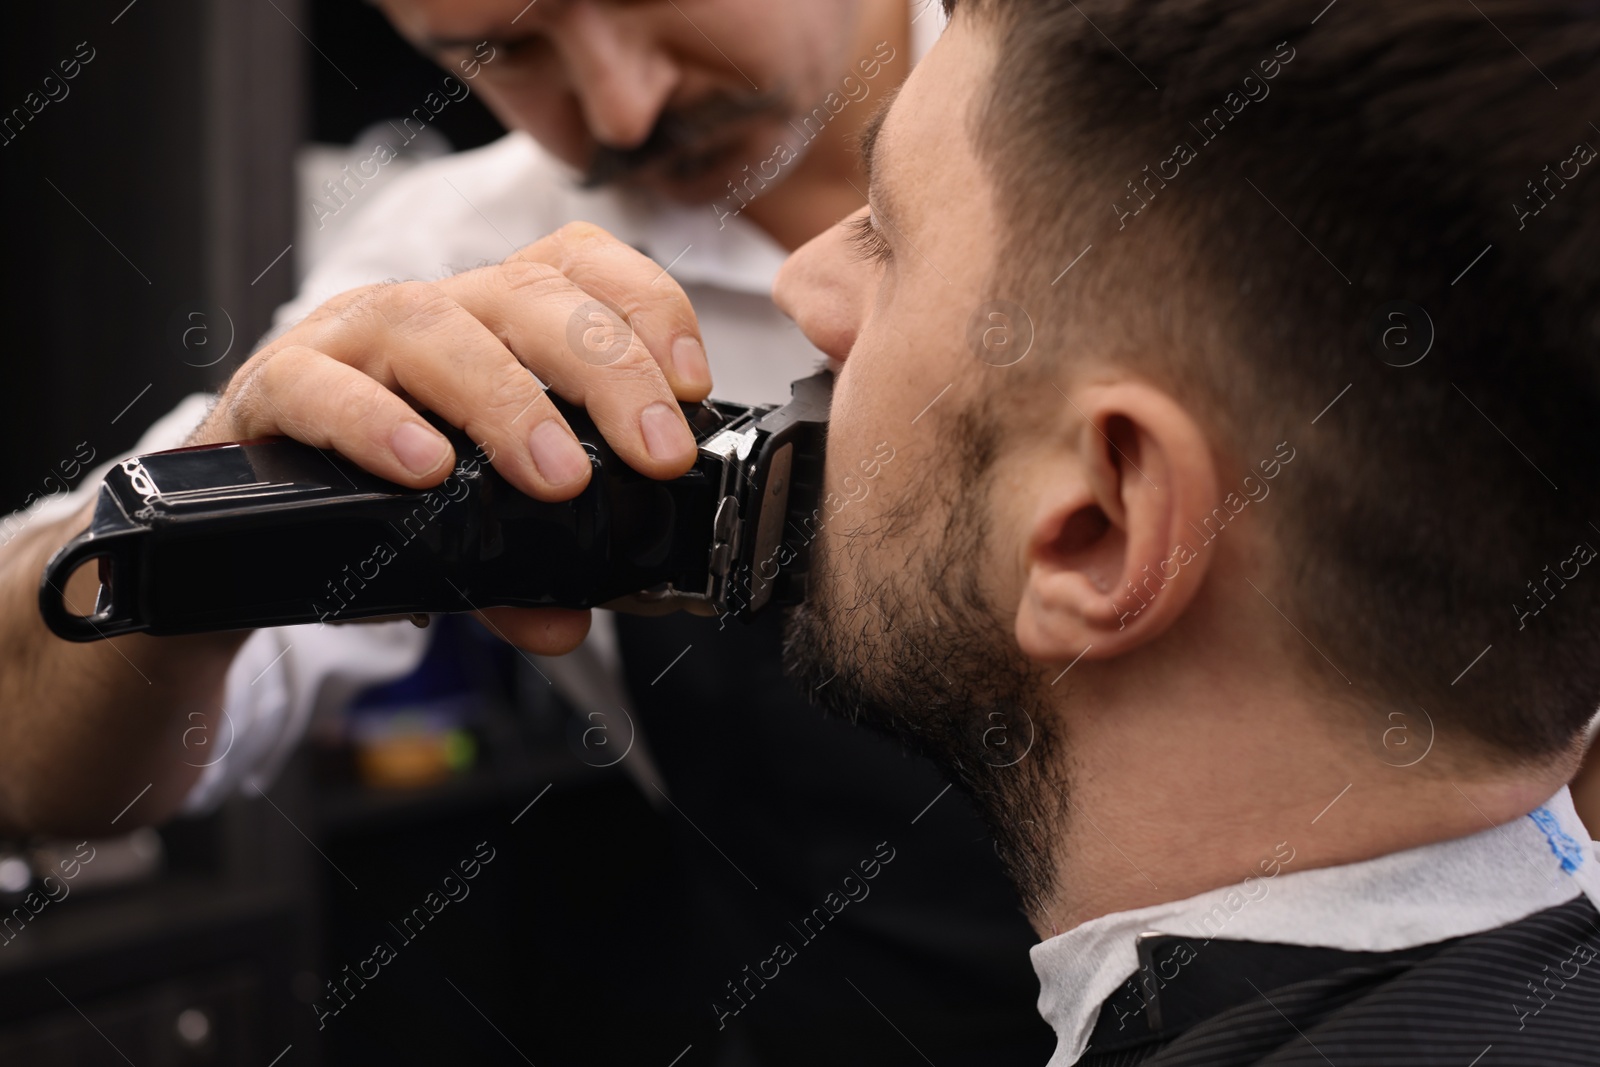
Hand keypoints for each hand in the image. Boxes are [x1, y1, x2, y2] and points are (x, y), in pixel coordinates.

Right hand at [191, 223, 713, 653]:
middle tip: (656, 455)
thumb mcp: (471, 529)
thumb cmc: (377, 495)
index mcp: (495, 325)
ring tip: (556, 478)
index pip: (582, 264)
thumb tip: (570, 622)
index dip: (647, 306)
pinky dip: (373, 422)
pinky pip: (318, 382)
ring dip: (507, 402)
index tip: (691, 386)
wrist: (245, 517)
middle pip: (530, 295)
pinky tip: (423, 469)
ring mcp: (349, 339)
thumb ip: (523, 573)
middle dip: (608, 370)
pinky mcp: (275, 385)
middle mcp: (432, 314)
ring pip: (432, 326)